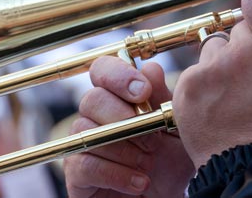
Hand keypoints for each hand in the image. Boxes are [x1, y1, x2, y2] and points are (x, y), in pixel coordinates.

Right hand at [64, 57, 193, 196]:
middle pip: (92, 99)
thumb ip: (162, 98)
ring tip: (149, 164)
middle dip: (125, 119)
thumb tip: (150, 68)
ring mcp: (83, 143)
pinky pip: (85, 165)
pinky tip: (140, 182)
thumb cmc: (172, 159)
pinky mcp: (76, 173)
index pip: (102, 69)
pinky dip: (117, 174)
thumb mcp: (175, 126)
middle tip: (153, 140)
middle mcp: (96, 115)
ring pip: (87, 131)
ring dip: (124, 149)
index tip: (143, 92)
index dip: (118, 76)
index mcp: (119, 96)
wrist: (168, 197)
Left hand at [173, 0, 251, 168]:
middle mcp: (239, 52)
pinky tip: (221, 106)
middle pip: (239, 29)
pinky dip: (207, 84)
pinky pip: (196, 72)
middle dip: (249, 45)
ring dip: (225, 65)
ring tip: (237, 95)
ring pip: (215, 50)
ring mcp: (209, 69)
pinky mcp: (187, 87)